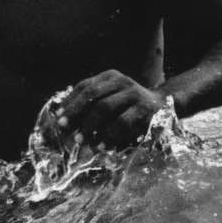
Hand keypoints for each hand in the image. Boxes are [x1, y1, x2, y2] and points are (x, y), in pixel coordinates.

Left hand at [53, 70, 167, 149]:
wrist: (163, 104)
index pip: (85, 86)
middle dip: (76, 113)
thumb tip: (62, 118)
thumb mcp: (113, 97)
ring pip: (105, 107)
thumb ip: (92, 103)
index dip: (70, 102)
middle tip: (65, 130)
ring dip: (90, 125)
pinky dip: (109, 135)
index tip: (58, 118)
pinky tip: (102, 145)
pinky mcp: (145, 109)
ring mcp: (134, 93)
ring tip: (80, 140)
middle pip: (93, 95)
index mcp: (111, 76)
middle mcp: (122, 81)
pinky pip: (122, 122)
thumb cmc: (129, 105)